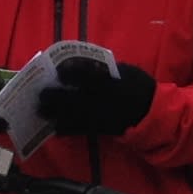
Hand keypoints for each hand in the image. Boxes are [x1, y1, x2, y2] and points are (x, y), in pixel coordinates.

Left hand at [40, 55, 155, 139]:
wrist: (151, 112)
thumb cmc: (139, 86)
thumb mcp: (125, 70)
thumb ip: (104, 68)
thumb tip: (81, 63)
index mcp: (108, 82)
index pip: (84, 76)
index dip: (68, 73)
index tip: (56, 71)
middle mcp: (101, 100)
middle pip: (71, 99)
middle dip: (54, 97)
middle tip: (41, 94)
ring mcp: (99, 116)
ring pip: (72, 116)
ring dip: (54, 114)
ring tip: (42, 111)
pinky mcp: (100, 129)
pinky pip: (79, 131)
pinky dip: (65, 130)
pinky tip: (55, 128)